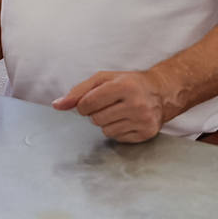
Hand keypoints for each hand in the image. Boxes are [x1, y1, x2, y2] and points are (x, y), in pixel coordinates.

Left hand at [52, 71, 166, 142]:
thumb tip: (57, 105)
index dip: (83, 104)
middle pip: (96, 119)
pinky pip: (118, 138)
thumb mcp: (103, 79)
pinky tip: (127, 120)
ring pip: (106, 131)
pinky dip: (118, 130)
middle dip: (97, 113)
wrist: (160, 92)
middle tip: (110, 105)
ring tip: (119, 112)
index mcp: (124, 86)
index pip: (87, 104)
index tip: (91, 100)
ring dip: (107, 122)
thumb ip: (78, 91)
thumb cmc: (128, 83)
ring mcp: (143, 120)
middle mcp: (136, 103)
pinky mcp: (146, 133)